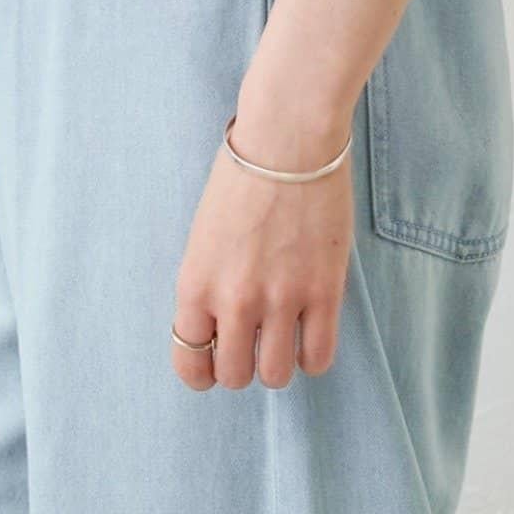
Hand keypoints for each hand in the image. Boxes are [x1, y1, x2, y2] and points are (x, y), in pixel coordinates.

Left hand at [170, 119, 352, 391]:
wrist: (288, 137)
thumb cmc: (243, 173)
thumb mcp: (205, 234)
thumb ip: (210, 282)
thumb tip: (223, 324)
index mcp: (195, 283)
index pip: (189, 364)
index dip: (203, 370)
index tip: (215, 358)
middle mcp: (234, 300)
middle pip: (234, 376)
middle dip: (242, 362)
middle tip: (253, 338)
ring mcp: (281, 299)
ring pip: (276, 376)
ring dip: (278, 361)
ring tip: (283, 332)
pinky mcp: (324, 292)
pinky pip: (318, 359)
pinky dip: (312, 354)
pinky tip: (311, 328)